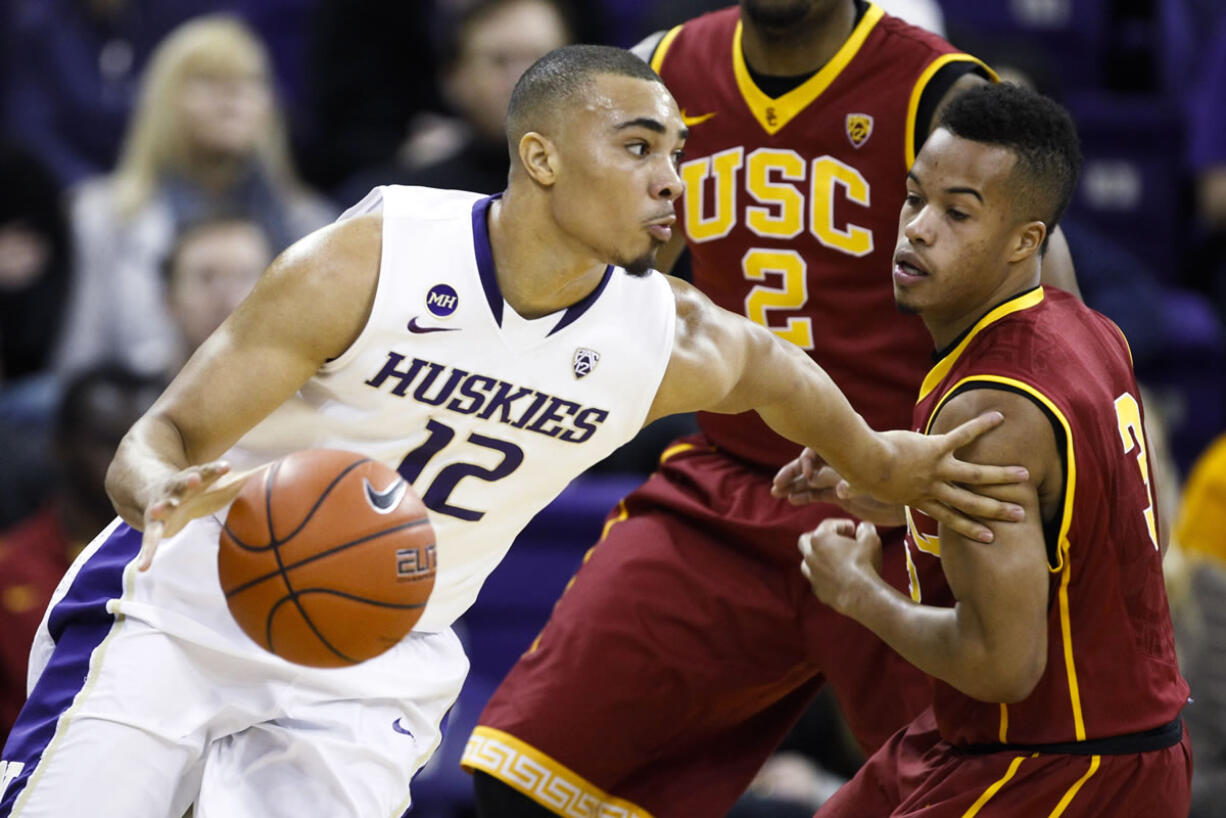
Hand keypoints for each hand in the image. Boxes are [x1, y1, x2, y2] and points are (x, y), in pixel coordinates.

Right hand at [137, 461, 255, 570]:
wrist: (154, 490)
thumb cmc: (197, 490)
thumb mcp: (219, 484)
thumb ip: (246, 480)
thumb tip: (276, 470)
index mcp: (193, 479)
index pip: (206, 472)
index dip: (215, 469)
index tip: (227, 467)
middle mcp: (175, 490)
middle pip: (181, 483)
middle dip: (187, 481)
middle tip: (192, 480)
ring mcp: (162, 506)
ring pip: (161, 507)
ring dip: (161, 508)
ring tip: (156, 510)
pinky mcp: (153, 525)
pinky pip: (149, 540)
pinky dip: (147, 553)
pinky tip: (142, 568)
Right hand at [771, 449, 904, 525]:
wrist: (911, 502)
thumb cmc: (893, 484)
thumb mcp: (864, 479)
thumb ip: (838, 478)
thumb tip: (812, 479)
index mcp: (845, 451)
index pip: (819, 449)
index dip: (808, 461)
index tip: (807, 475)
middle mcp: (839, 462)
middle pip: (809, 465)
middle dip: (792, 473)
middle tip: (777, 485)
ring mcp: (839, 479)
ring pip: (810, 480)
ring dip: (795, 485)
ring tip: (777, 493)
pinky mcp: (841, 496)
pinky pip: (818, 494)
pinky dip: (805, 496)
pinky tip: (792, 500)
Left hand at [798, 519, 882, 614]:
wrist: (860, 595)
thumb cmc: (864, 564)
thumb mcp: (871, 541)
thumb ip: (866, 530)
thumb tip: (863, 528)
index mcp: (820, 539)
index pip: (828, 525)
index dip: (841, 524)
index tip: (853, 529)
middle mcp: (810, 555)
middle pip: (806, 540)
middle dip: (820, 537)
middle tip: (836, 540)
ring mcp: (811, 574)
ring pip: (808, 561)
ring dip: (819, 558)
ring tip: (835, 559)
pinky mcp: (817, 590)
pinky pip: (817, 580)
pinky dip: (824, 576)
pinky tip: (837, 577)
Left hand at [854, 412, 1027, 542]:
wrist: (863, 462)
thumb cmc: (857, 471)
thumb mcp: (860, 484)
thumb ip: (855, 488)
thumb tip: (839, 492)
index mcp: (918, 499)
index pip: (948, 518)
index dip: (969, 529)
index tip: (989, 537)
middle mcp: (932, 488)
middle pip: (970, 503)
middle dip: (996, 509)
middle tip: (1020, 516)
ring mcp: (937, 470)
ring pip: (976, 475)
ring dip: (1000, 474)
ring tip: (1024, 475)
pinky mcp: (935, 449)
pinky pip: (962, 436)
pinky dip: (980, 426)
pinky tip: (998, 417)